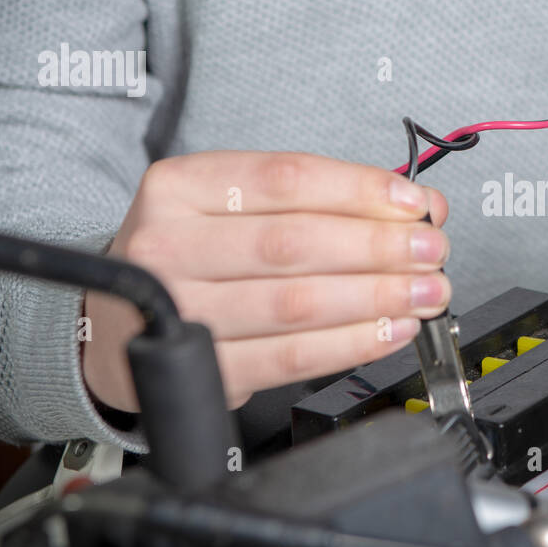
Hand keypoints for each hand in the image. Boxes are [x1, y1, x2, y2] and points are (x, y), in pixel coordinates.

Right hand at [82, 151, 450, 411]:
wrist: (113, 325)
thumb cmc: (191, 256)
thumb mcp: (233, 207)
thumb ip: (319, 201)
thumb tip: (415, 207)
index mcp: (179, 187)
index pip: (286, 178)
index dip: (361, 191)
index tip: (415, 203)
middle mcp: (169, 245)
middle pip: (296, 242)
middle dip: (381, 248)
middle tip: (434, 251)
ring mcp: (180, 310)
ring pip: (298, 302)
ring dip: (377, 298)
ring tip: (425, 292)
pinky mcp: (201, 368)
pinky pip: (290, 356)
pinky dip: (351, 343)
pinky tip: (390, 330)